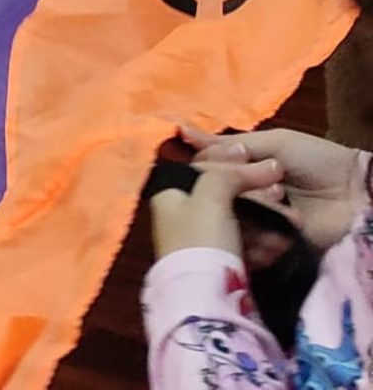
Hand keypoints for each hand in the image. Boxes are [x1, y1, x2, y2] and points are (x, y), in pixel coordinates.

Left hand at [148, 154, 288, 256]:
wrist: (205, 298)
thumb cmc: (202, 237)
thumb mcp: (211, 195)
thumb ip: (230, 173)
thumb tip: (263, 166)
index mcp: (171, 192)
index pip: (207, 167)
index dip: (237, 162)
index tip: (269, 165)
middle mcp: (181, 213)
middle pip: (225, 195)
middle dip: (258, 196)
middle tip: (283, 197)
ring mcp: (200, 240)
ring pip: (240, 220)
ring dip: (266, 220)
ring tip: (290, 226)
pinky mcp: (218, 264)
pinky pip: (245, 244)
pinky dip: (263, 243)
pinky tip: (280, 247)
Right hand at [188, 126, 367, 249]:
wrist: (357, 194)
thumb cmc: (317, 161)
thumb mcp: (273, 143)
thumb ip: (228, 145)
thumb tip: (181, 131)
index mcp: (241, 170)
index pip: (206, 171)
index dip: (208, 166)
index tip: (214, 160)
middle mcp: (243, 197)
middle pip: (213, 197)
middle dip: (232, 186)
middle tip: (266, 182)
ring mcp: (257, 224)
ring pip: (229, 219)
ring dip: (252, 206)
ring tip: (281, 197)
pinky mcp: (271, 247)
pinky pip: (248, 243)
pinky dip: (260, 233)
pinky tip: (280, 220)